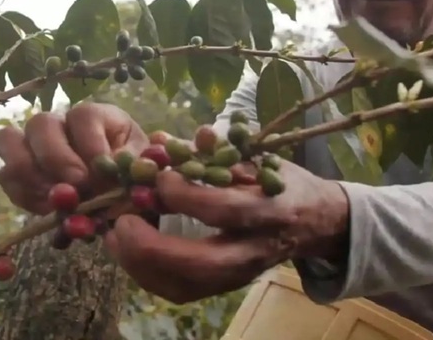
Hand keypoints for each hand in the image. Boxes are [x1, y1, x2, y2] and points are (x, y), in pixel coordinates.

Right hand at [0, 102, 148, 214]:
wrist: (117, 190)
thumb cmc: (129, 170)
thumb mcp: (139, 165)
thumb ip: (132, 165)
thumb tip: (115, 166)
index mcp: (93, 116)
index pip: (83, 116)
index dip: (91, 144)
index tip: (103, 170)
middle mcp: (58, 123)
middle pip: (40, 124)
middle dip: (57, 158)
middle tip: (77, 186)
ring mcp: (32, 144)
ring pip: (10, 141)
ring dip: (30, 174)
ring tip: (56, 199)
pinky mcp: (19, 170)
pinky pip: (6, 176)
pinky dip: (24, 195)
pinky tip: (47, 209)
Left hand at [103, 159, 349, 303]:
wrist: (316, 222)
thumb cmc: (281, 181)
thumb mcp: (256, 158)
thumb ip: (212, 150)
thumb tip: (162, 140)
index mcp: (269, 210)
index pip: (224, 211)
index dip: (185, 196)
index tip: (159, 178)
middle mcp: (256, 249)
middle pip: (201, 263)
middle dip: (154, 247)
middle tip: (122, 221)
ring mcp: (240, 275)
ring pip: (186, 286)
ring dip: (142, 265)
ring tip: (116, 237)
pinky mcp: (225, 287)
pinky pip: (180, 292)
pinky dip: (148, 275)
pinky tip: (129, 252)